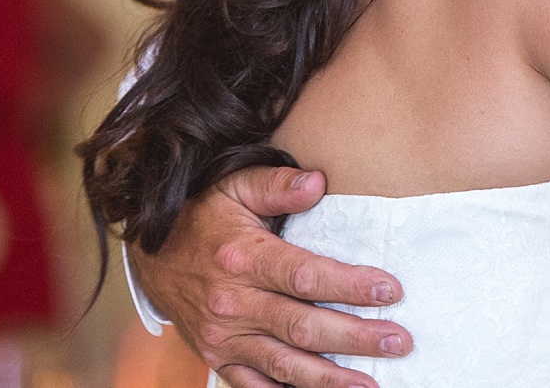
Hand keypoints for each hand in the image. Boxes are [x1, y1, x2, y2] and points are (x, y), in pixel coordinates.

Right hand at [132, 166, 411, 387]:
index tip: (391, 291)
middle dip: (356, 337)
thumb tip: (319, 182)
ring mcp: (224, 337)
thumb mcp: (234, 185)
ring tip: (373, 383)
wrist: (150, 255)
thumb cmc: (203, 215)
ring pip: (285, 364)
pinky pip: (256, 386)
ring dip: (332, 379)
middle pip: (304, 326)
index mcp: (243, 257)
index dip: (351, 286)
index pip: (306, 276)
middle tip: (399, 342)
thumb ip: (277, 185)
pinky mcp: (218, 358)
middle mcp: (233, 302)